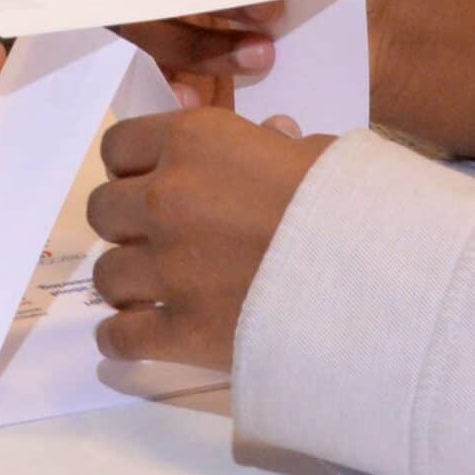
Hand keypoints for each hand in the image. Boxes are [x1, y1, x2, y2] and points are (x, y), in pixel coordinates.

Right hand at [8, 0, 474, 161]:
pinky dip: (192, 93)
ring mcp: (173, 23)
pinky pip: (160, 86)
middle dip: (178, 1)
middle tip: (253, 9)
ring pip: (144, 38)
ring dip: (198, 46)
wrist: (378, 40)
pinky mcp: (186, 75)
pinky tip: (234, 92)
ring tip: (266, 48)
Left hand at [87, 108, 329, 371]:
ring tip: (153, 286)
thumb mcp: (313, 152)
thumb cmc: (347, 198)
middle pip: (103, 209)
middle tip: (156, 233)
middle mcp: (167, 198)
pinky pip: (121, 335)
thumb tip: (269, 138)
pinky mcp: (179, 331)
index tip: (149, 178)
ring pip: (106, 274)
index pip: (120, 145)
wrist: (370, 273)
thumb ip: (272, 145)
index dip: (132, 163)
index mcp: (196, 141)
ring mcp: (167, 268)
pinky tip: (136, 332)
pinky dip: (122, 336)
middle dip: (125, 221)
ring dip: (127, 279)